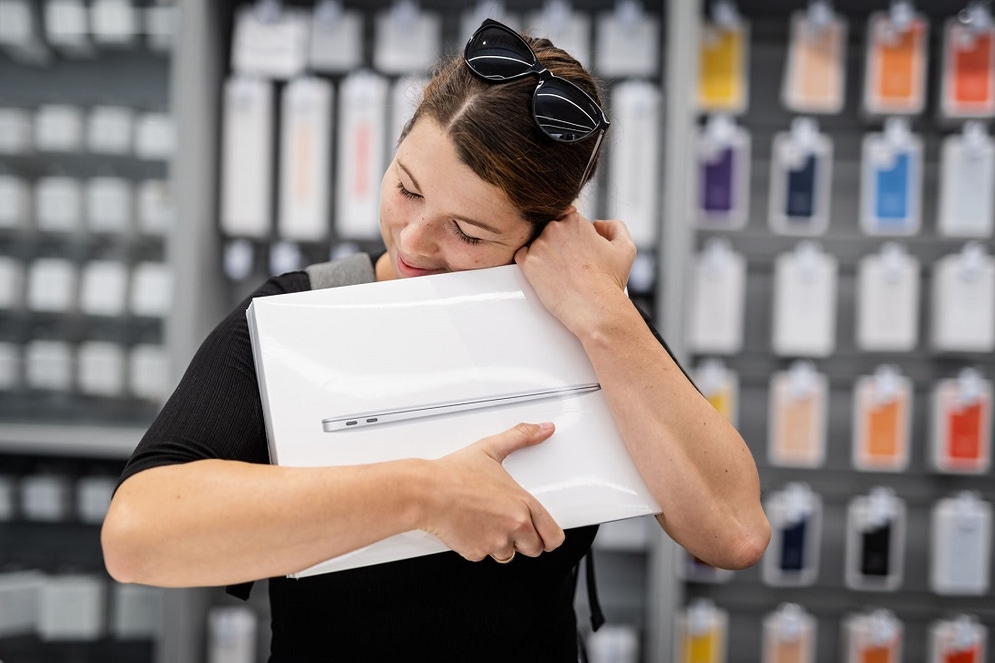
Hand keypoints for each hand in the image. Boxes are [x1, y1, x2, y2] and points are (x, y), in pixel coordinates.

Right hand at [421, 422, 564, 561]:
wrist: (426, 492)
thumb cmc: (454, 474)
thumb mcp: (491, 448)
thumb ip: (521, 437)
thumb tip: (542, 429)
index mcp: (522, 504)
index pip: (553, 535)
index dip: (550, 536)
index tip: (545, 533)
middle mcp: (513, 526)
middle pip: (534, 549)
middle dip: (525, 540)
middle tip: (511, 524)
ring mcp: (494, 542)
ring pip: (509, 554)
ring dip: (502, 543)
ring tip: (488, 522)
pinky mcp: (476, 552)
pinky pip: (484, 556)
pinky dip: (480, 546)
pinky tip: (472, 527)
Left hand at [514, 209, 636, 336]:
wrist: (595, 308)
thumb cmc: (609, 282)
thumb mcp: (626, 248)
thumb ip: (615, 226)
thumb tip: (598, 224)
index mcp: (575, 221)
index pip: (566, 219)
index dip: (574, 236)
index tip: (578, 251)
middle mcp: (554, 228)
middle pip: (550, 230)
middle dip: (558, 244)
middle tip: (569, 264)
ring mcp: (539, 245)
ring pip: (536, 242)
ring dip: (544, 253)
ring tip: (559, 272)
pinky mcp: (528, 263)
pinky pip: (521, 255)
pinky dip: (529, 263)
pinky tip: (543, 273)